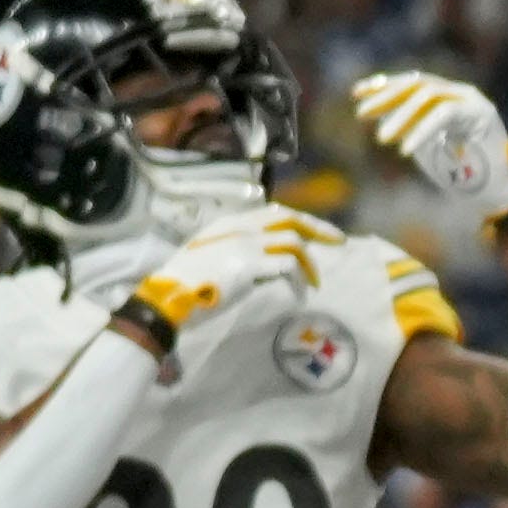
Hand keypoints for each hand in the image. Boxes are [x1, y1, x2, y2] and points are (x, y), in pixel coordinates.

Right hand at [126, 207, 325, 355]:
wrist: (169, 295)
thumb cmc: (188, 281)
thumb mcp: (214, 255)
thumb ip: (240, 250)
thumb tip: (270, 260)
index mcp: (230, 223)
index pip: (275, 212)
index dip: (302, 220)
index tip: (320, 231)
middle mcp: (240, 228)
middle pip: (290, 218)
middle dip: (319, 228)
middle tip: (339, 242)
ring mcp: (245, 244)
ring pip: (295, 243)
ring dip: (309, 265)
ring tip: (313, 284)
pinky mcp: (249, 264)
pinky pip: (289, 267)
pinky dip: (298, 281)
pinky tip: (298, 296)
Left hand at [346, 68, 507, 213]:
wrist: (493, 193)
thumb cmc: (458, 172)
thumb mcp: (423, 142)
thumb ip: (405, 125)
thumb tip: (373, 111)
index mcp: (447, 95)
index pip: (410, 82)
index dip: (382, 86)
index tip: (355, 94)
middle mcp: (461, 92)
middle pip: (417, 84)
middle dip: (386, 97)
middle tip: (360, 114)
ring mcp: (474, 101)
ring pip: (429, 96)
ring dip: (401, 116)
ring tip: (382, 138)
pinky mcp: (483, 114)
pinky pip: (445, 114)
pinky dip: (422, 130)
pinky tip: (405, 149)